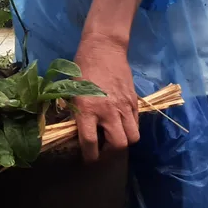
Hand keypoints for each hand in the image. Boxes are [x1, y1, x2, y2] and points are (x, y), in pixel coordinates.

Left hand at [71, 34, 139, 162]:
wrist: (104, 48)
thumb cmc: (82, 67)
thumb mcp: (71, 90)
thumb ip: (75, 111)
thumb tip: (76, 129)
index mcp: (88, 108)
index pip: (90, 142)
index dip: (89, 156)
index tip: (88, 159)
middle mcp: (108, 110)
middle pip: (118, 145)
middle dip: (110, 153)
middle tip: (102, 150)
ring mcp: (124, 106)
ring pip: (133, 137)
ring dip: (123, 142)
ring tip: (113, 138)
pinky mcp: (134, 101)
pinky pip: (136, 123)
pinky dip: (130, 128)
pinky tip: (120, 123)